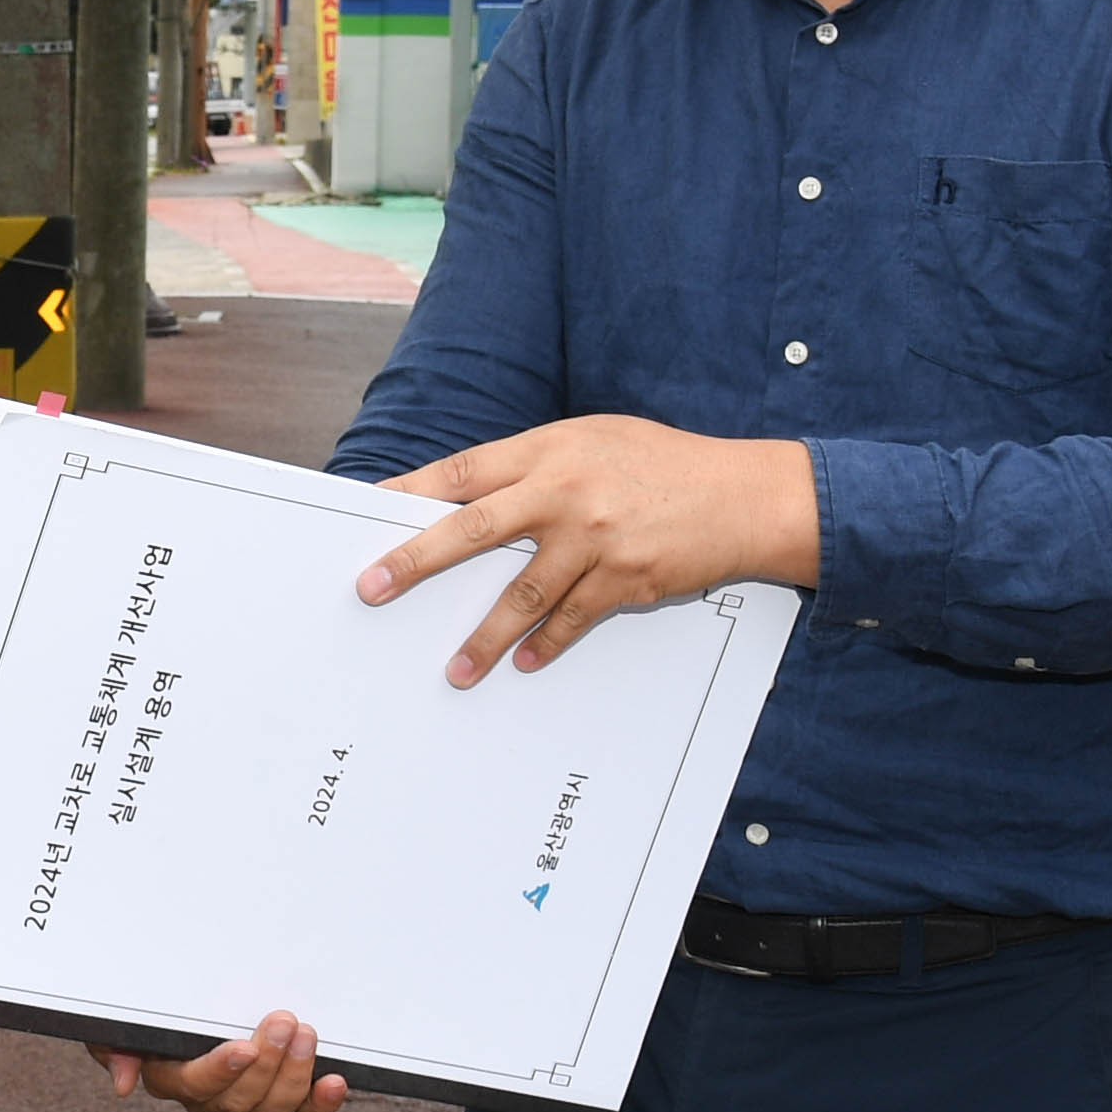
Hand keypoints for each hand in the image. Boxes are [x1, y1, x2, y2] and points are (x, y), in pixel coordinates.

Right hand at [88, 1009, 346, 1111]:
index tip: (242, 1048)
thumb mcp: (122, 1025)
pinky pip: (303, 1107)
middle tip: (283, 1022)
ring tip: (306, 1033)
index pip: (196, 1084)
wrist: (178, 1006)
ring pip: (272, 1106)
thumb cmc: (148, 1016)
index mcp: (171, 1079)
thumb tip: (123, 1083)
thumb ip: (118, 1049)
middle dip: (267, 1062)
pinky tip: (335, 1081)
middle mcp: (210, 1097)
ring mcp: (247, 1097)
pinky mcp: (279, 1092)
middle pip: (240, 1098)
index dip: (221, 1070)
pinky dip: (322, 1099)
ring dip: (295, 1073)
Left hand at [359, 417, 819, 683]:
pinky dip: (545, 644)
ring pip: (521, 594)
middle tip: (373, 587)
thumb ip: (538, 465)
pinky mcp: (623, 578)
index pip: (465, 471)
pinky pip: (570, 620)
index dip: (413, 491)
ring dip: (484, 637)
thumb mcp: (594, 441)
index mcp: (551, 449)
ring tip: (455, 671)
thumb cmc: (663, 464)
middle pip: (473, 529)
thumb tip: (474, 498)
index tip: (370, 511)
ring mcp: (594, 538)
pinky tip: (525, 662)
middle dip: (416, 560)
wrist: (741, 494)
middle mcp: (565, 491)